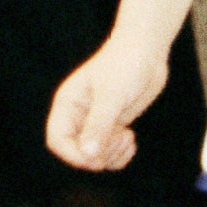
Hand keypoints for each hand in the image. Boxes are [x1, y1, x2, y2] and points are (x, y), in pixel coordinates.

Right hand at [47, 34, 168, 171]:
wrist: (148, 49)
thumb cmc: (126, 64)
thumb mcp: (112, 94)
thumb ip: (99, 124)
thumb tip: (88, 155)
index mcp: (68, 104)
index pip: (57, 140)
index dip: (72, 155)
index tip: (95, 157)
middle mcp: (78, 116)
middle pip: (76, 153)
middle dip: (97, 155)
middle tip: (118, 139)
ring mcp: (96, 122)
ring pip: (95, 156)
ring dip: (111, 156)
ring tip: (127, 137)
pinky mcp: (113, 126)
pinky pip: (110, 153)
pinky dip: (120, 155)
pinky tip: (130, 139)